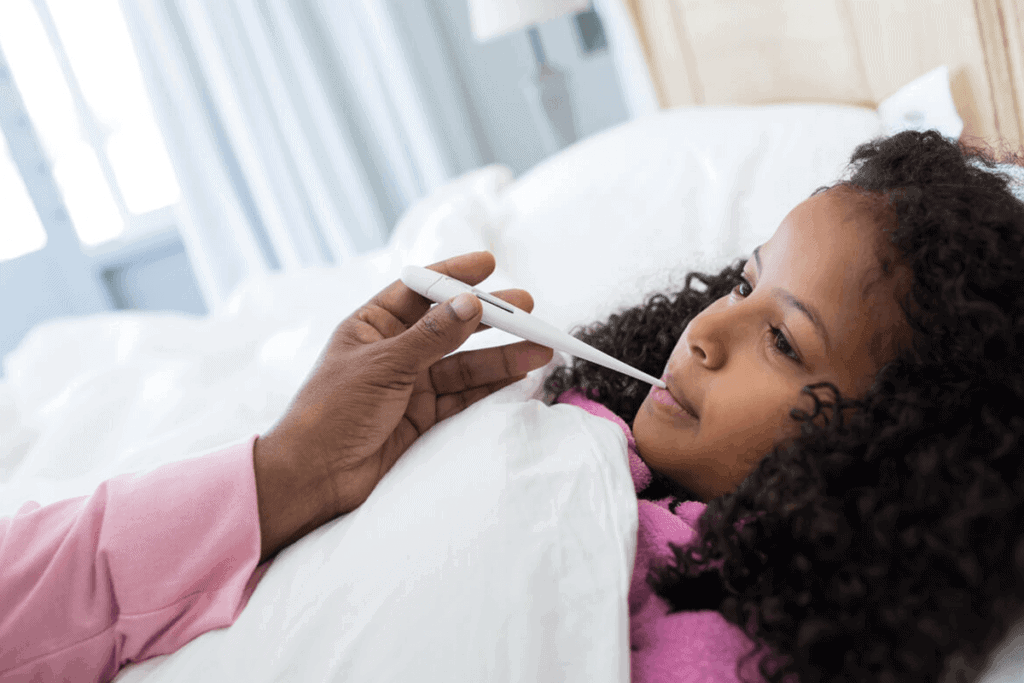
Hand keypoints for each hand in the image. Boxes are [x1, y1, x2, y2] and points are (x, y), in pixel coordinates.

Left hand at [253, 250, 553, 560]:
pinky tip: (519, 374)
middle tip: (528, 307)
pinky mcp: (422, 417)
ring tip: (540, 347)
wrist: (313, 478)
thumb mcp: (383, 366)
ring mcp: (410, 385)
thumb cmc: (332, 412)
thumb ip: (431, 337)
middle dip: (490, 317)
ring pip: (464, 363)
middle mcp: (394, 351)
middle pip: (450, 326)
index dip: (453, 275)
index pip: (418, 290)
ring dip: (501, 355)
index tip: (489, 264)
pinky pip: (464, 395)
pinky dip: (491, 386)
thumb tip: (471, 303)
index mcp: (372, 326)